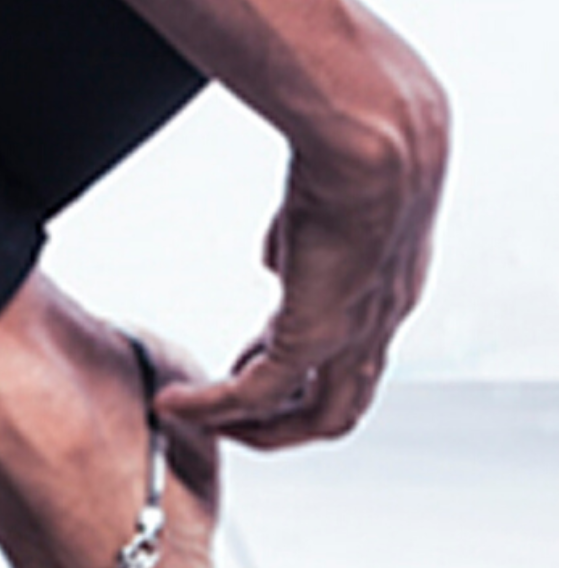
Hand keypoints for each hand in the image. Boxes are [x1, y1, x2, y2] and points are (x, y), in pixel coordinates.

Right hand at [160, 40, 444, 449]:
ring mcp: (354, 334)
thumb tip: (274, 259)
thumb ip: (297, 236)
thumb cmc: (366, 141)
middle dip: (285, 421)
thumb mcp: (328, 196)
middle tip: (232, 419)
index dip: (301, 366)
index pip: (349, 353)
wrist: (378, 138)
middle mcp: (380, 321)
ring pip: (315, 418)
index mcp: (389, 287)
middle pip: (340, 407)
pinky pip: (258, 393)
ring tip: (203, 423)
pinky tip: (178, 403)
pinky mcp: (316, 334)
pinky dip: (214, 406)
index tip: (253, 359)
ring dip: (258, 430)